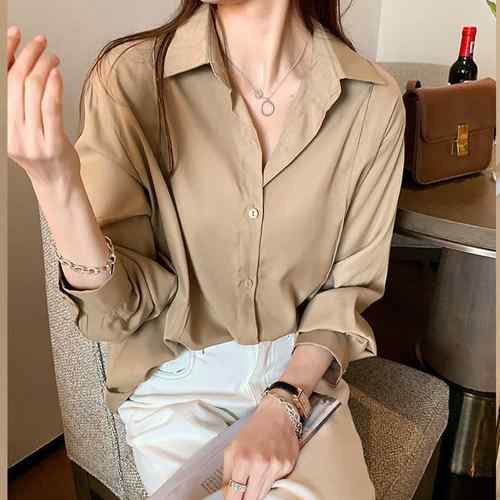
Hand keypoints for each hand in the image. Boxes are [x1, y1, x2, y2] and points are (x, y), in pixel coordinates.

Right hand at [7, 25, 80, 188]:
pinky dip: (54, 87)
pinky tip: (57, 73)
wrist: (57, 184)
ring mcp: (31, 140)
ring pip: (33, 92)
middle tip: (40, 43)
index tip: (13, 34)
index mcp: (2, 125)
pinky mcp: (51, 145)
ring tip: (52, 57)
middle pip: (16, 82)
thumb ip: (22, 102)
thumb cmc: (44, 156)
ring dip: (44, 67)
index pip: (1, 81)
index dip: (6, 54)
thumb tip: (21, 66)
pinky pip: (50, 109)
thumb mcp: (25, 128)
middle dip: (28, 56)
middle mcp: (12, 132)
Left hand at [222, 395, 299, 499]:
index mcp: (242, 459)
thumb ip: (227, 473)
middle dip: (245, 498)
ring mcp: (276, 467)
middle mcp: (260, 465)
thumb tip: (227, 493)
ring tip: (254, 481)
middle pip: (251, 499)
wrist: (277, 414)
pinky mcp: (287, 466)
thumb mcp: (233, 447)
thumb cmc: (253, 430)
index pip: (235, 494)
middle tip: (243, 492)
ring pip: (264, 494)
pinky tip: (268, 469)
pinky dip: (270, 480)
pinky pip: (276, 483)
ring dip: (257, 491)